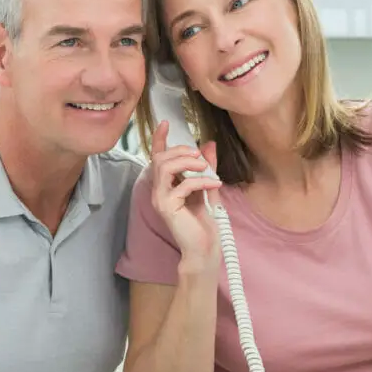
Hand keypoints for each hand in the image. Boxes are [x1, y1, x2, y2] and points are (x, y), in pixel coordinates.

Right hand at [149, 120, 222, 265]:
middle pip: (161, 159)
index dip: (159, 139)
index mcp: (166, 185)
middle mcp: (159, 191)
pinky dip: (201, 180)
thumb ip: (207, 167)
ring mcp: (161, 199)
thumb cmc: (204, 222)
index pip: (157, 158)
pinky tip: (215, 183)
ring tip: (206, 167)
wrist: (204, 248)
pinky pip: (182, 185)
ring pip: (165, 167)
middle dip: (181, 151)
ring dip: (187, 162)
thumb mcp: (207, 187)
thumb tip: (209, 144)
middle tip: (200, 156)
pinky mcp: (168, 208)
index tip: (165, 124)